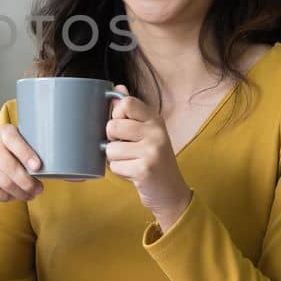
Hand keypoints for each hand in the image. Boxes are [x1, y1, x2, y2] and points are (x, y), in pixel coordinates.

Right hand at [0, 125, 44, 201]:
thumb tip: (51, 170)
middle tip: (38, 190)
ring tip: (28, 196)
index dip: (27, 154)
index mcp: (4, 132)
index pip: (15, 141)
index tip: (38, 167)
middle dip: (27, 183)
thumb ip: (26, 152)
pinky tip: (12, 196)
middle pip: (10, 167)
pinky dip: (5, 196)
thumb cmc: (1, 153)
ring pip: (2, 181)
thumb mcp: (12, 146)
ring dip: (19, 193)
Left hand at [105, 85, 192, 227]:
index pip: (126, 103)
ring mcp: (152, 150)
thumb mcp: (146, 132)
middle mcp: (156, 132)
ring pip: (110, 148)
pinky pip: (114, 166)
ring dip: (115, 159)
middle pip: (112, 125)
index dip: (116, 115)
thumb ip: (130, 111)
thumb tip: (116, 88)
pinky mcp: (145, 169)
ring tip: (131, 162)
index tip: (123, 127)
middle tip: (127, 148)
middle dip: (112, 140)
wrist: (170, 192)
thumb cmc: (152, 159)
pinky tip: (133, 173)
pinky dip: (119, 172)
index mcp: (155, 119)